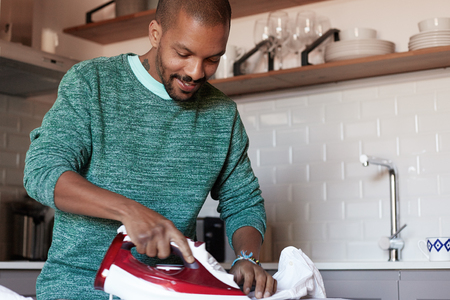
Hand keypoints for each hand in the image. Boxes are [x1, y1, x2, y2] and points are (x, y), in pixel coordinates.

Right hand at [52, 171, 193, 262]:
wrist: (132, 210)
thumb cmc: (148, 217)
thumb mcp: (162, 223)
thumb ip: (169, 234)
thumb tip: (176, 248)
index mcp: (169, 226)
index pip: (182, 241)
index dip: (187, 252)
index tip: (191, 261)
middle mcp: (162, 231)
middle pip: (165, 254)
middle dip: (159, 252)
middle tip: (155, 244)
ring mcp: (151, 235)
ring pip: (152, 254)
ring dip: (148, 249)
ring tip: (146, 238)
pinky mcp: (141, 239)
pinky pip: (142, 252)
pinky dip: (140, 248)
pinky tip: (140, 239)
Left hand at [229, 260, 276, 298]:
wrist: (245, 262)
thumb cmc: (239, 270)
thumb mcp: (233, 274)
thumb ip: (232, 280)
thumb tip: (230, 288)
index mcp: (246, 267)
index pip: (248, 274)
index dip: (248, 283)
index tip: (246, 292)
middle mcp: (256, 268)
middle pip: (260, 276)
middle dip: (260, 287)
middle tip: (258, 296)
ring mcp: (263, 271)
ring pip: (269, 278)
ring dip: (269, 288)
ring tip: (266, 296)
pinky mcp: (268, 276)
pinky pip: (273, 281)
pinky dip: (274, 287)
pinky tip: (271, 294)